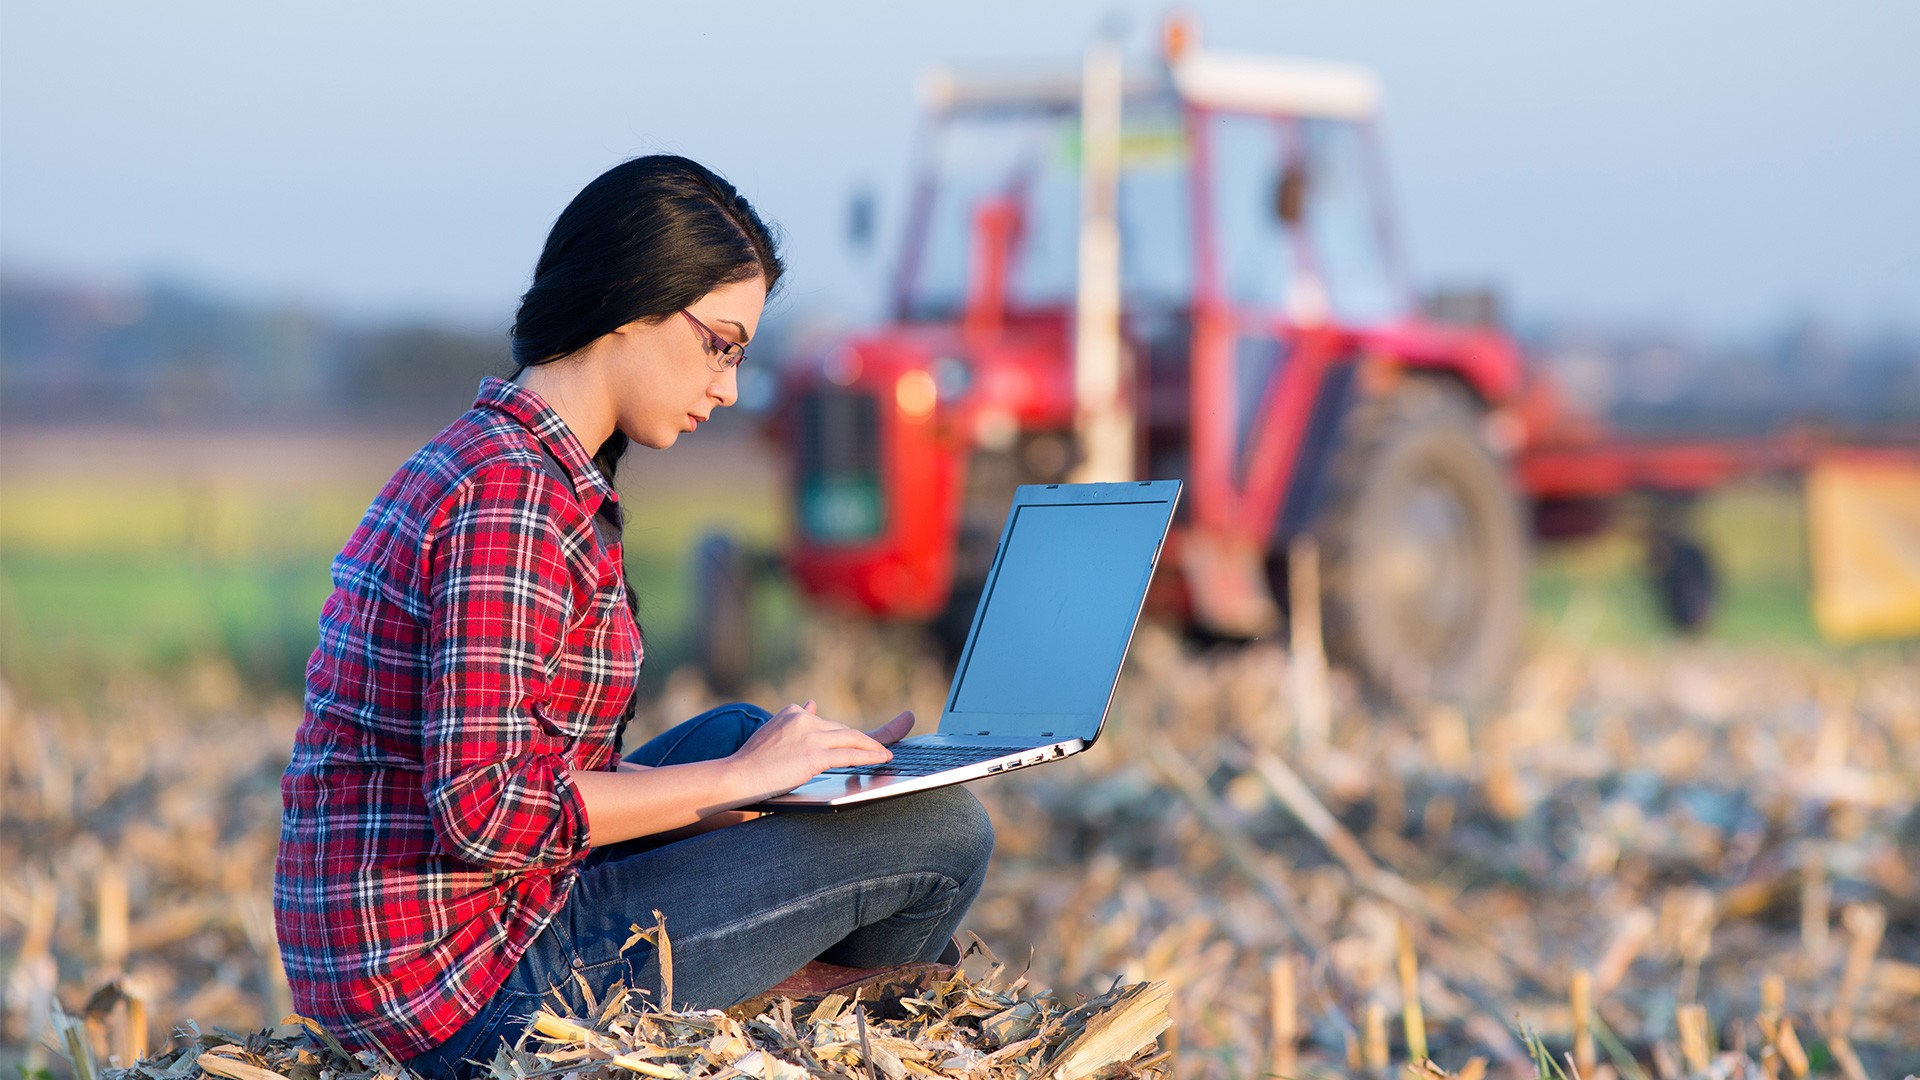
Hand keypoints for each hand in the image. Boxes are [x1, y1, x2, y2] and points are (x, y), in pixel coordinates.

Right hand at [728, 700, 915, 798]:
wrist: (737, 775)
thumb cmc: (751, 761)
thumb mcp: (773, 732)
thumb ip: (794, 719)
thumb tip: (812, 703)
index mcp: (792, 713)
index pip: (825, 723)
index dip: (844, 734)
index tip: (858, 738)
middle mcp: (803, 718)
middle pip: (842, 730)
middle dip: (863, 739)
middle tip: (881, 745)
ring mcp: (810, 736)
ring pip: (851, 738)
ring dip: (872, 746)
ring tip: (886, 754)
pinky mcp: (814, 755)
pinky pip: (850, 755)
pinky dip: (870, 756)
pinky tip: (883, 759)